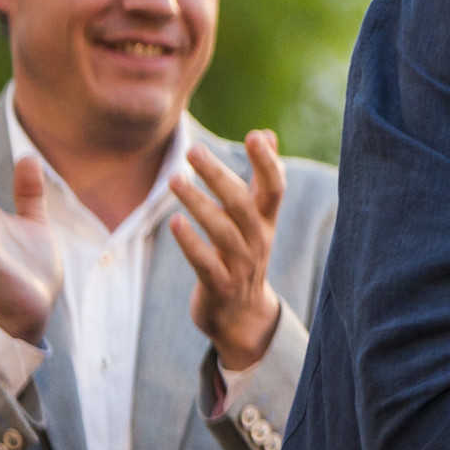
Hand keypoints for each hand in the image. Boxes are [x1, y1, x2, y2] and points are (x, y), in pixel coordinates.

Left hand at [170, 131, 283, 370]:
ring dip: (199, 203)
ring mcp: (240, 265)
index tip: (255, 135)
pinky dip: (192, 243)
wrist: (243, 316)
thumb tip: (266, 133)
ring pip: (222, 231)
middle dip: (219, 176)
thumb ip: (261, 177)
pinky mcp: (220, 287)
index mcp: (266, 222)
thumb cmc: (245, 255)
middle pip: (242, 204)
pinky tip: (176, 223)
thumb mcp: (258, 218)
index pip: (274, 187)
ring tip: (174, 178)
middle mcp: (258, 241)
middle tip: (193, 150)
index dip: (267, 162)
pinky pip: (206, 263)